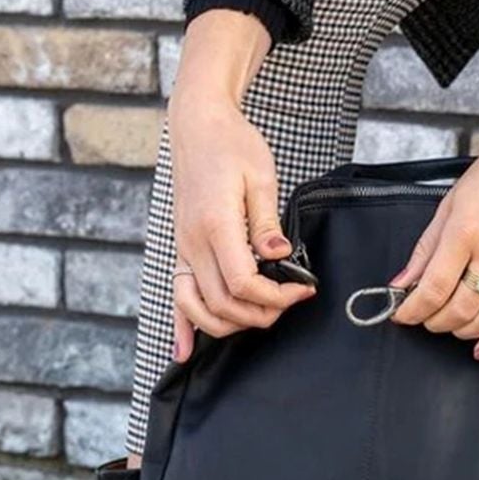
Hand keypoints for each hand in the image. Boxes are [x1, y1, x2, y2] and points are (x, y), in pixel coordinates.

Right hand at [167, 54, 315, 363]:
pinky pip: (176, 297)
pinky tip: (185, 352)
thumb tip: (279, 258)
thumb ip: (266, 223)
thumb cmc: (232, 145)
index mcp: (215, 224)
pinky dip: (181, 328)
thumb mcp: (261, 176)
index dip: (275, 296)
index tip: (302, 289)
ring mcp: (183, 249)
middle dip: (260, 314)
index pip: (242, 283)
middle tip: (290, 302)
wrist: (198, 127)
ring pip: (199, 308)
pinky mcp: (181, 250)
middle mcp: (193, 242)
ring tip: (262, 315)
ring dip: (230, 324)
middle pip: (222, 303)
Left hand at [388, 129, 478, 357]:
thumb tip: (400, 283)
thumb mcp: (449, 204)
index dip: (411, 310)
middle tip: (424, 318)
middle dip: (434, 322)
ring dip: (462, 332)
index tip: (401, 314)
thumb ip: (425, 248)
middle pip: (459, 309)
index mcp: (465, 232)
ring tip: (451, 326)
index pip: (432, 288)